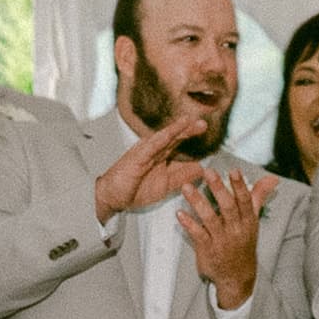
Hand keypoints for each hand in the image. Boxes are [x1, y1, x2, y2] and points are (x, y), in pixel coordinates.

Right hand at [94, 107, 212, 220]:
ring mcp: (144, 153)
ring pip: (162, 138)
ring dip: (176, 130)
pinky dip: (159, 140)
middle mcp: (153, 150)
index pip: (177, 142)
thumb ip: (183, 176)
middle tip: (203, 123)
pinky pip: (149, 148)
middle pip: (173, 137)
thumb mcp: (167, 185)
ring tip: (189, 121)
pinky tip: (169, 134)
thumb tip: (201, 168)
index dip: (190, 135)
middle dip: (187, 129)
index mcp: (161, 156)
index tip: (205, 129)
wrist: (113, 197)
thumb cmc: (136, 189)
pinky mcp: (136, 158)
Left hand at [179, 165, 272, 306]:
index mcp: (247, 221)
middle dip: (218, 189)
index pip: (245, 201)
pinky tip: (180, 213)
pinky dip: (189, 224)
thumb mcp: (253, 220)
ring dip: (198, 202)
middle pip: (228, 207)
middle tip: (208, 172)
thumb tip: (273, 178)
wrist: (238, 277)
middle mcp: (236, 229)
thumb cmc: (243, 243)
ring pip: (210, 219)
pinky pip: (198, 235)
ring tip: (186, 187)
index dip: (240, 186)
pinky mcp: (208, 250)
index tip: (233, 171)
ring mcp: (221, 240)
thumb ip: (258, 196)